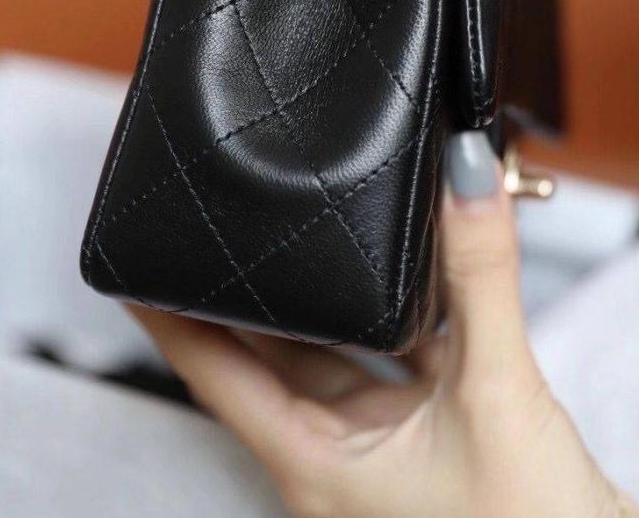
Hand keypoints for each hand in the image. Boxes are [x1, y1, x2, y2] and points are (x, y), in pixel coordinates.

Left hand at [131, 132, 638, 517]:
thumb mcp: (497, 391)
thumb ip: (481, 277)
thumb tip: (467, 178)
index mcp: (318, 460)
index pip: (215, 374)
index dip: (171, 317)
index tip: (140, 265)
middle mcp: (338, 452)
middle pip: (271, 353)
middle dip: (249, 290)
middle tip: (227, 219)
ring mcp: (384, 445)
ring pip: (339, 350)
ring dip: (332, 296)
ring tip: (311, 226)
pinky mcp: (428, 433)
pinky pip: (398, 357)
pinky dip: (402, 313)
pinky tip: (413, 269)